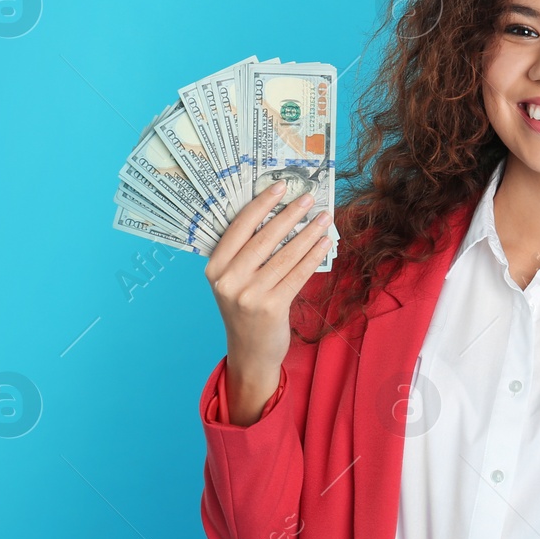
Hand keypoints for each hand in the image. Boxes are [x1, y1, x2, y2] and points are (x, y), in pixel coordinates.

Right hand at [204, 181, 335, 419]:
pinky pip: (297, 274)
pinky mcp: (271, 307)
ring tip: (324, 217)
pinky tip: (324, 243)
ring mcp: (249, 295)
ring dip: (308, 233)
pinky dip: (313, 256)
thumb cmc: (245, 310)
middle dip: (289, 214)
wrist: (250, 352)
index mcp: (215, 268)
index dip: (261, 204)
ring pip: (284, 255)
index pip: (239, 227)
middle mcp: (228, 280)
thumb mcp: (233, 281)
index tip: (280, 186)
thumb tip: (278, 215)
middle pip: (264, 238)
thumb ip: (244, 254)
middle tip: (309, 197)